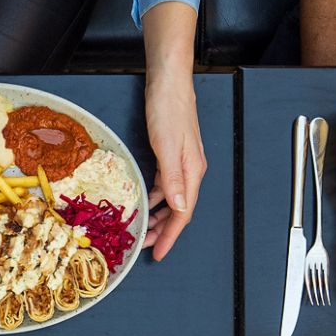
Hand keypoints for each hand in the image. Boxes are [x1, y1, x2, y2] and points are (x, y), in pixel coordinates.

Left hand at [144, 70, 205, 260]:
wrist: (169, 81)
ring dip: (159, 215)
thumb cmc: (168, 109)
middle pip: (178, 210)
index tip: (158, 253)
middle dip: (163, 231)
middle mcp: (190, 170)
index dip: (170, 236)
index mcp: (192, 172)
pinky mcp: (171, 153)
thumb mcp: (167, 146)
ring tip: (143, 229)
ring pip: (172, 198)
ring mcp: (181, 161)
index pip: (183, 213)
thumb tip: (178, 209)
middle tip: (144, 246)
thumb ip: (172, 179)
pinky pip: (165, 184)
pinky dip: (156, 196)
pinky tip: (146, 200)